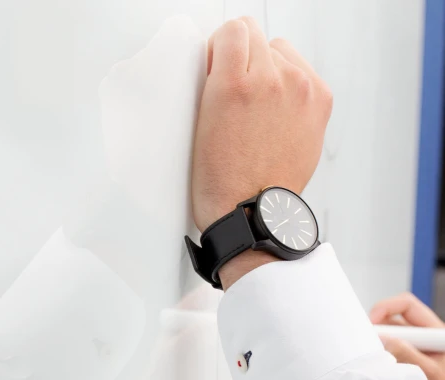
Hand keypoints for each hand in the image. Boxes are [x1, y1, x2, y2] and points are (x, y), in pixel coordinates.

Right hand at [191, 17, 332, 287]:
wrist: (251, 213)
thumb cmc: (219, 179)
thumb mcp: (198, 123)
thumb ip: (213, 78)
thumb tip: (223, 55)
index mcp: (232, 84)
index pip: (232, 29)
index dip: (219, 48)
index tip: (215, 67)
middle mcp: (271, 79)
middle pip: (256, 36)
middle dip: (242, 58)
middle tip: (234, 94)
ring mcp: (300, 89)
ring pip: (280, 51)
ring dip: (267, 68)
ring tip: (257, 106)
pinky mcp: (319, 100)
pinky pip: (302, 70)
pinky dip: (289, 83)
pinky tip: (276, 111)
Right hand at [369, 292, 444, 379]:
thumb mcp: (431, 374)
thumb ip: (408, 354)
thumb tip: (382, 338)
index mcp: (436, 332)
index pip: (406, 305)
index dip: (385, 308)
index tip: (371, 324)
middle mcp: (424, 337)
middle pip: (394, 320)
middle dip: (378, 330)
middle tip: (366, 344)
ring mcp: (415, 350)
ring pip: (388, 337)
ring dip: (379, 347)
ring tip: (373, 360)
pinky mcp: (406, 362)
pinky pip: (387, 352)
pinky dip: (379, 358)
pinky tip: (378, 370)